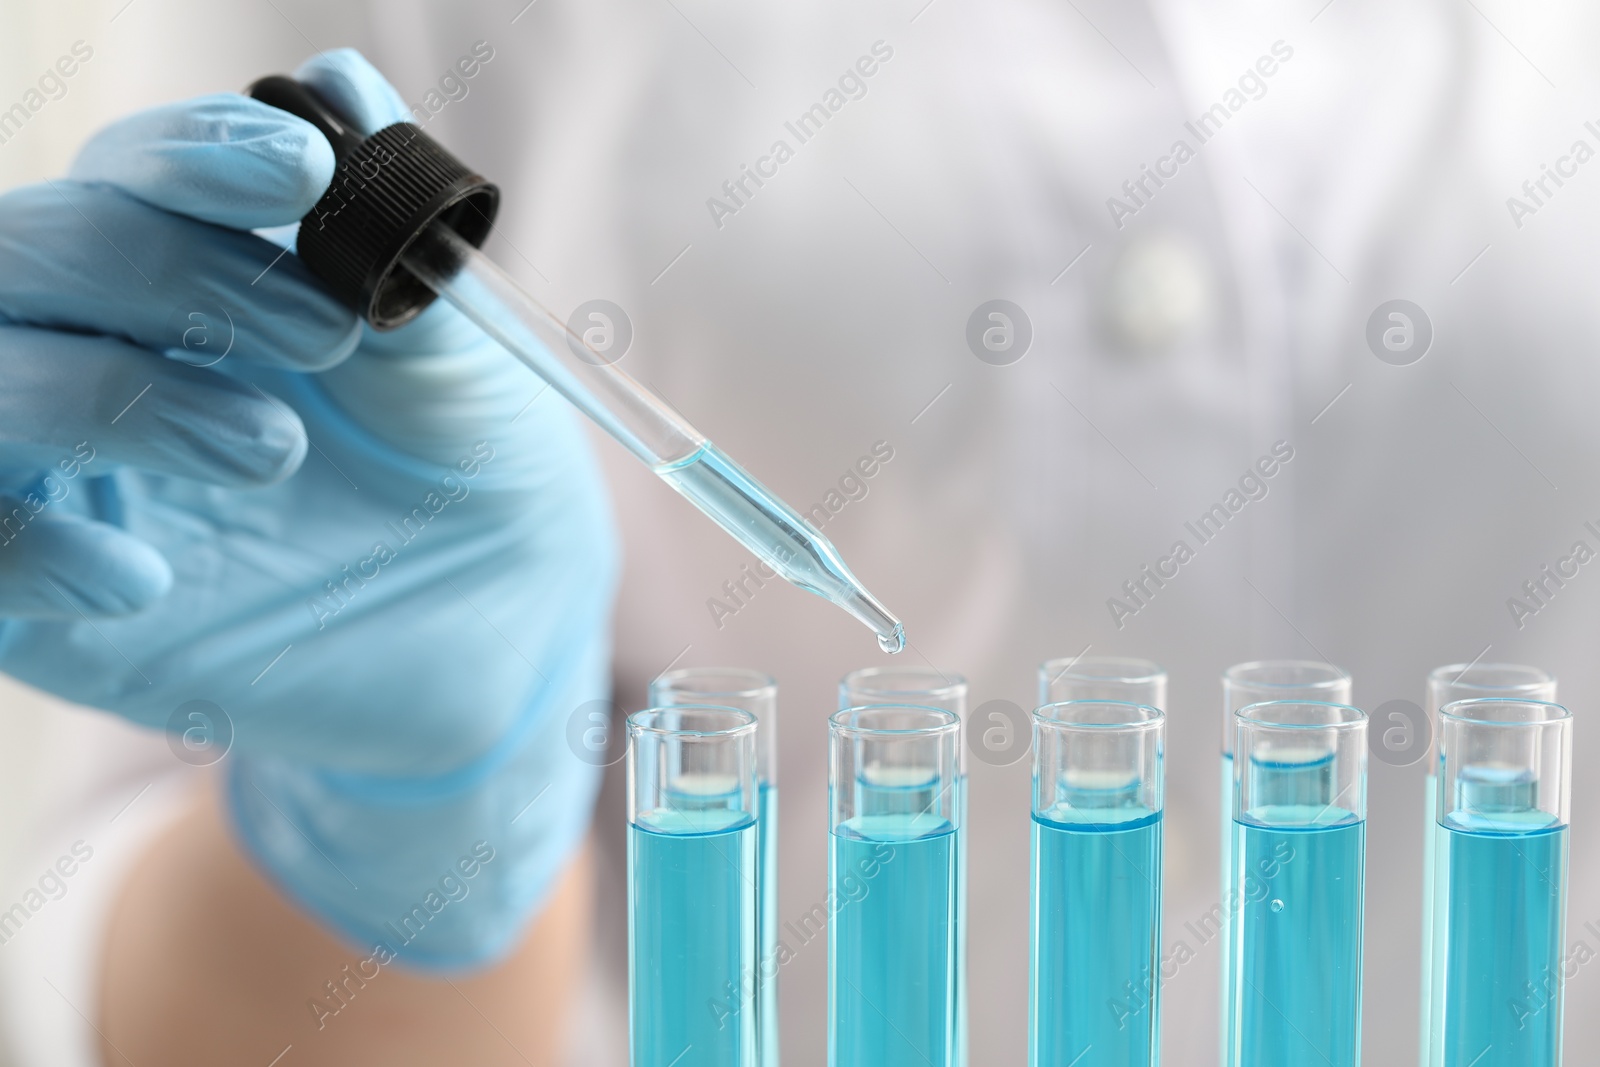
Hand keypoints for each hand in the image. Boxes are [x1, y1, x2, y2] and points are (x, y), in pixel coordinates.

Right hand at [0, 50, 616, 965]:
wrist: (495, 627)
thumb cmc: (473, 467)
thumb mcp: (454, 359)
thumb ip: (394, 236)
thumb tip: (343, 82)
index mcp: (190, 274)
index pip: (128, 176)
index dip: (191, 157)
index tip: (299, 173)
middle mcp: (102, 352)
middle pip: (27, 253)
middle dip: (159, 269)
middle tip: (322, 334)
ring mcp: (64, 472)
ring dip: (108, 395)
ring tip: (273, 452)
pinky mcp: (43, 599)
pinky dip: (24, 546)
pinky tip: (141, 579)